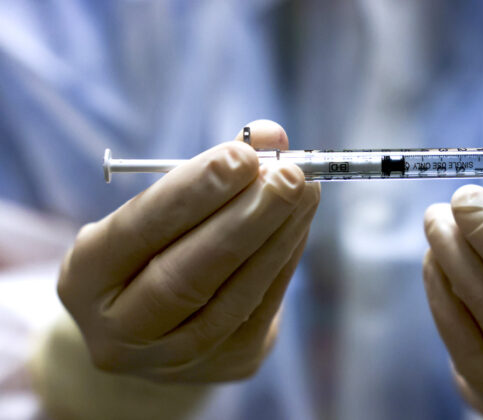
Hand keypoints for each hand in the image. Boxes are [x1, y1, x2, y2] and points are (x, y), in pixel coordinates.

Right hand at [58, 120, 319, 382]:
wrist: (157, 329)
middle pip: (186, 276)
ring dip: (277, 237)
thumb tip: (271, 136)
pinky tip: (300, 222)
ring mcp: (175, 358)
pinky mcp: (227, 363)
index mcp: (86, 279)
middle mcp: (121, 330)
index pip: (138, 231)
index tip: (241, 154)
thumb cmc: (156, 250)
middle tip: (287, 174)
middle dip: (244, 219)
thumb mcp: (160, 211)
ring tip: (305, 190)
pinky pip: (262, 307)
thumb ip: (211, 170)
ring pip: (233, 297)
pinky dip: (285, 258)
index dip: (193, 192)